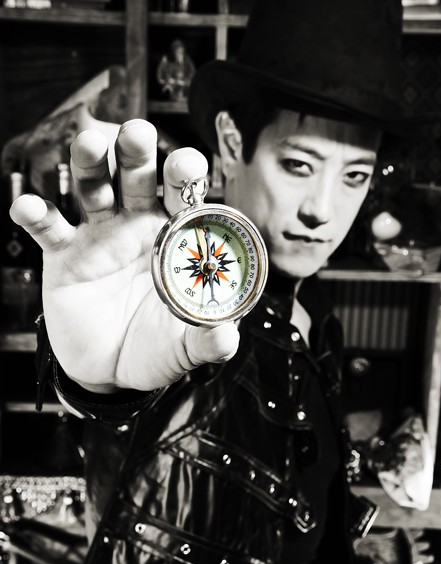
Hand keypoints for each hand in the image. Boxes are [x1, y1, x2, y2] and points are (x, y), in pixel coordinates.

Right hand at [10, 119, 238, 392]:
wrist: (107, 369)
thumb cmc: (153, 348)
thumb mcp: (183, 347)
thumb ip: (206, 340)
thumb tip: (227, 336)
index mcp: (173, 240)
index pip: (182, 197)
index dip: (184, 176)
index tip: (186, 166)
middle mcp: (136, 228)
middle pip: (137, 178)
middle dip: (136, 153)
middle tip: (136, 134)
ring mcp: (98, 237)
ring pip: (93, 188)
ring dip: (89, 164)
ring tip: (88, 145)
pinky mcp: (64, 256)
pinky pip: (49, 229)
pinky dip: (36, 214)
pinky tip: (29, 206)